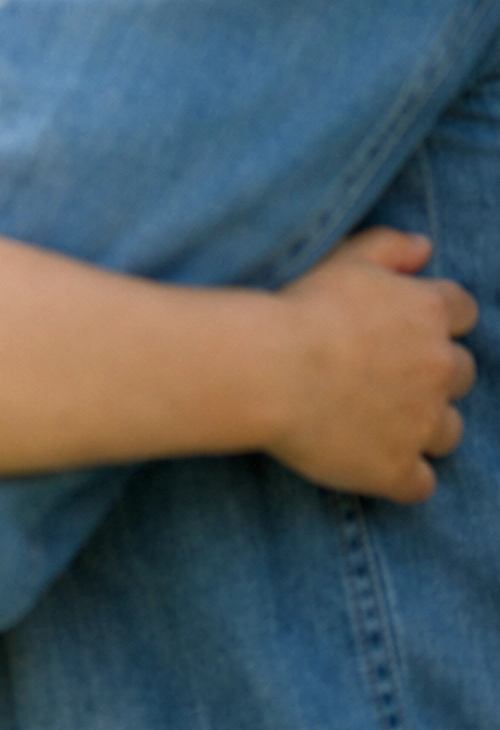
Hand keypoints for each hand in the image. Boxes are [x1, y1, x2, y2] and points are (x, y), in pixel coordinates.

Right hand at [270, 228, 476, 502]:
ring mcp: (422, 424)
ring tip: (378, 419)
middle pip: (462, 373)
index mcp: (429, 313)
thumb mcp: (345, 256)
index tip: (404, 323)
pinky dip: (403, 475)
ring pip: (448, 431)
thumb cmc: (302, 305)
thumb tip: (426, 247)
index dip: (434, 317)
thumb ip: (392, 246)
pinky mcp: (398, 470)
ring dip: (424, 425)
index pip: (462, 311)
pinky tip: (373, 460)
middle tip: (386, 371)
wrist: (268, 369)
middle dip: (433, 373)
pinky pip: (421, 483)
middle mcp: (439, 368)